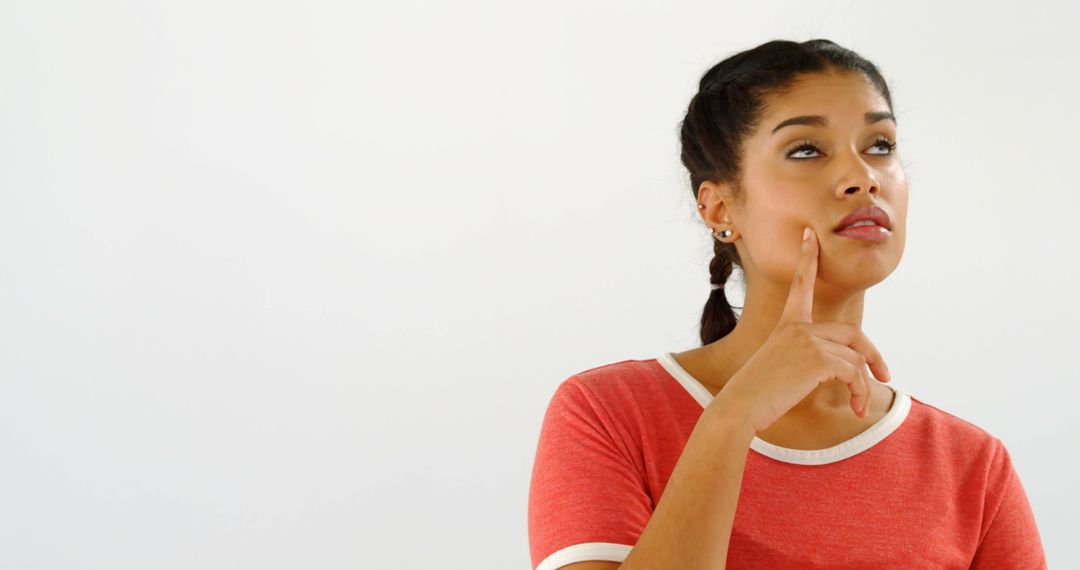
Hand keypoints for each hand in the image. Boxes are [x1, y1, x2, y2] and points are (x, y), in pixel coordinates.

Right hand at [707, 227, 891, 433]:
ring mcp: (808, 340)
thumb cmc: (757, 395)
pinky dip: (860, 393)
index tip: (810, 235)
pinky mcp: (818, 358)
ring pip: (856, 360)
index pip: (801, 284)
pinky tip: (855, 409)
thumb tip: (848, 367)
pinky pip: (854, 373)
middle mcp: (798, 327)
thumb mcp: (781, 368)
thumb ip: (808, 358)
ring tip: (857, 407)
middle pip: (852, 334)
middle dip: (873, 356)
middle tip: (884, 375)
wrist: (741, 407)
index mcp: (787, 325)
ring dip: (863, 387)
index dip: (807, 258)